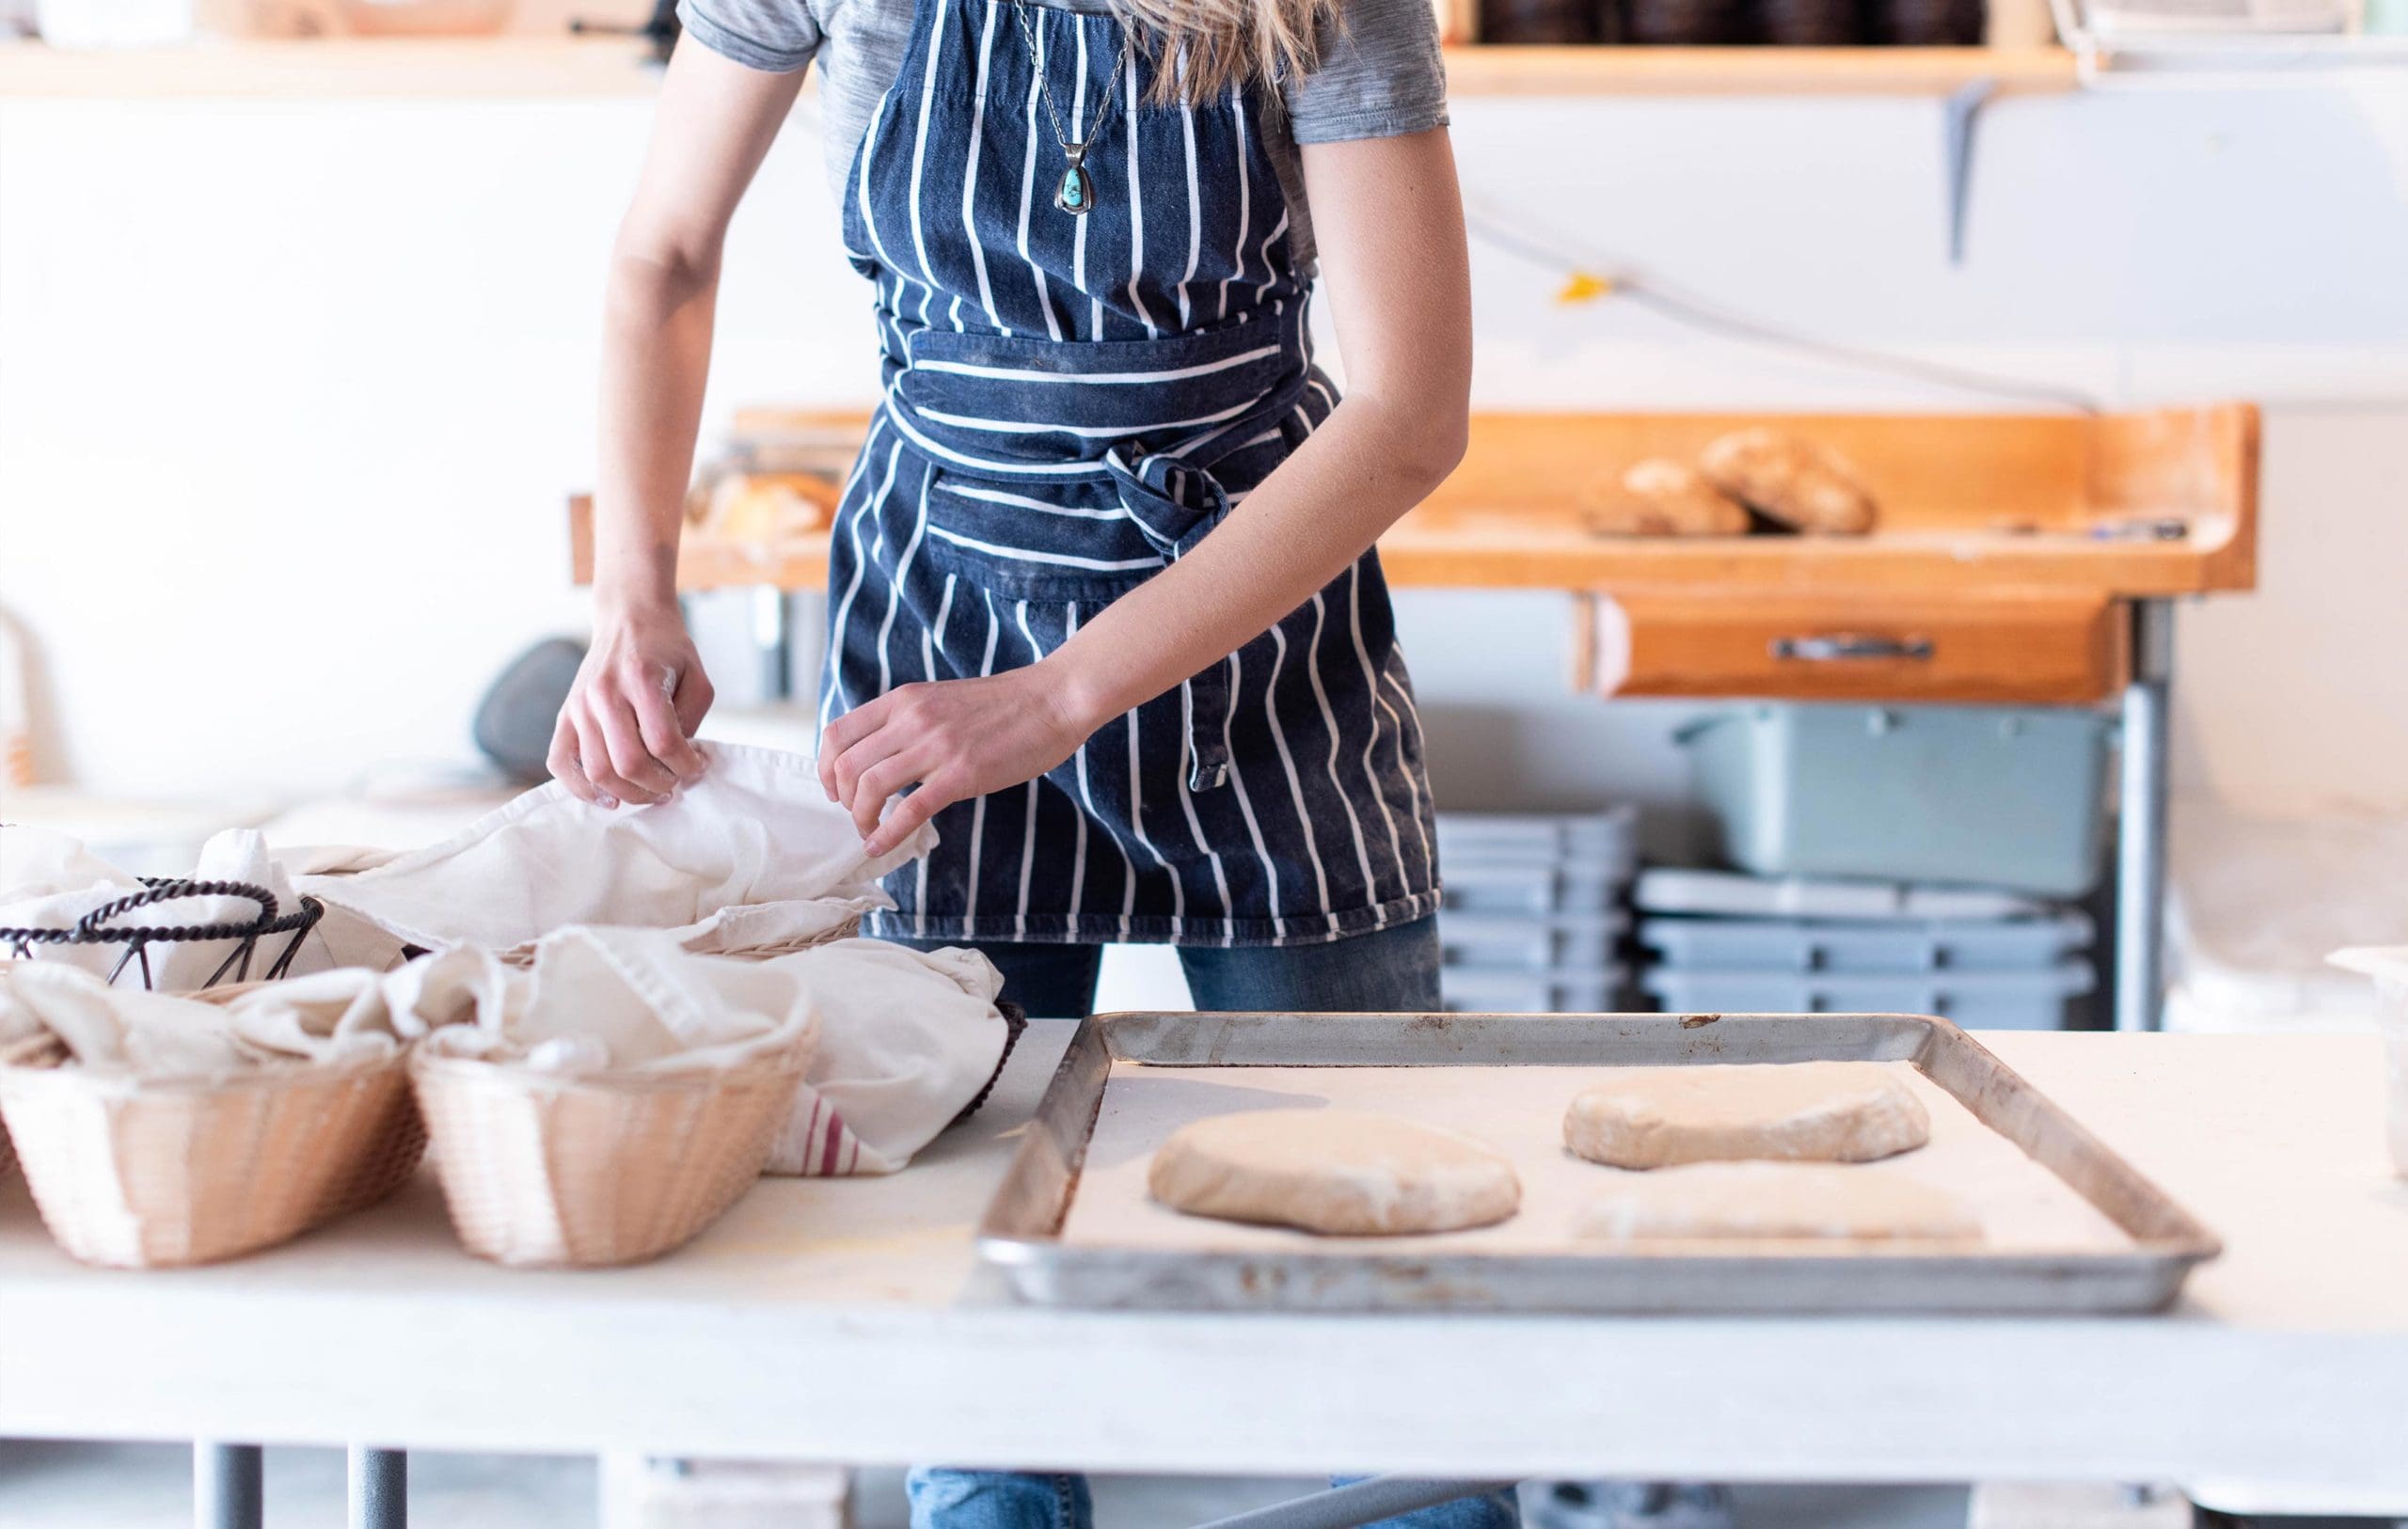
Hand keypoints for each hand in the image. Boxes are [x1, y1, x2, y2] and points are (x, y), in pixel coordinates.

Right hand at [550, 598, 714, 807]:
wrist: (629, 618)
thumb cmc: (667, 650)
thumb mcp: (697, 677)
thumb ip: (691, 719)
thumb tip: (678, 761)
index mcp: (641, 678)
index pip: (663, 742)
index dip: (687, 765)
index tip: (698, 766)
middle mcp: (604, 693)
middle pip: (628, 763)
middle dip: (659, 784)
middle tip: (674, 783)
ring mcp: (578, 705)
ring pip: (598, 771)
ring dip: (630, 793)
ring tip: (651, 791)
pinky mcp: (564, 715)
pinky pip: (561, 763)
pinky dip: (582, 789)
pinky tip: (610, 797)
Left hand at [819, 665, 1097, 856]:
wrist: (1053, 699)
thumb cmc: (1005, 705)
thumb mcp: (942, 700)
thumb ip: (910, 721)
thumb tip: (885, 756)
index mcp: (904, 700)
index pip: (838, 734)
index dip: (826, 769)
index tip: (836, 790)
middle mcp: (911, 720)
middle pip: (846, 766)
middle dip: (843, 800)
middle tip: (857, 816)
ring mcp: (935, 747)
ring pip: (868, 788)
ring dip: (860, 818)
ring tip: (870, 832)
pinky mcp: (961, 774)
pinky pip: (908, 810)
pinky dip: (886, 834)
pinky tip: (882, 845)